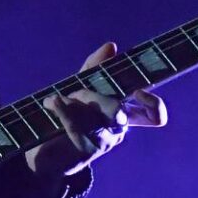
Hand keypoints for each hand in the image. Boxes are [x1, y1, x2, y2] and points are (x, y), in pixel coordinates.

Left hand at [23, 42, 167, 179]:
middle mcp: (118, 129)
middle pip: (117, 111)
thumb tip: (111, 46)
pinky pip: (77, 128)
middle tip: (76, 92)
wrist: (42, 149)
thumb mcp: (80, 86)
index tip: (137, 91)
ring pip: (95, 119)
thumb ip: (96, 67)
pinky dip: (63, 112)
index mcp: (125, 113)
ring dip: (73, 104)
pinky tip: (52, 102)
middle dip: (93, 96)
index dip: (153, 104)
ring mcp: (103, 143)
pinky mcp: (84, 152)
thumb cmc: (66, 115)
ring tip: (53, 99)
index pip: (154, 115)